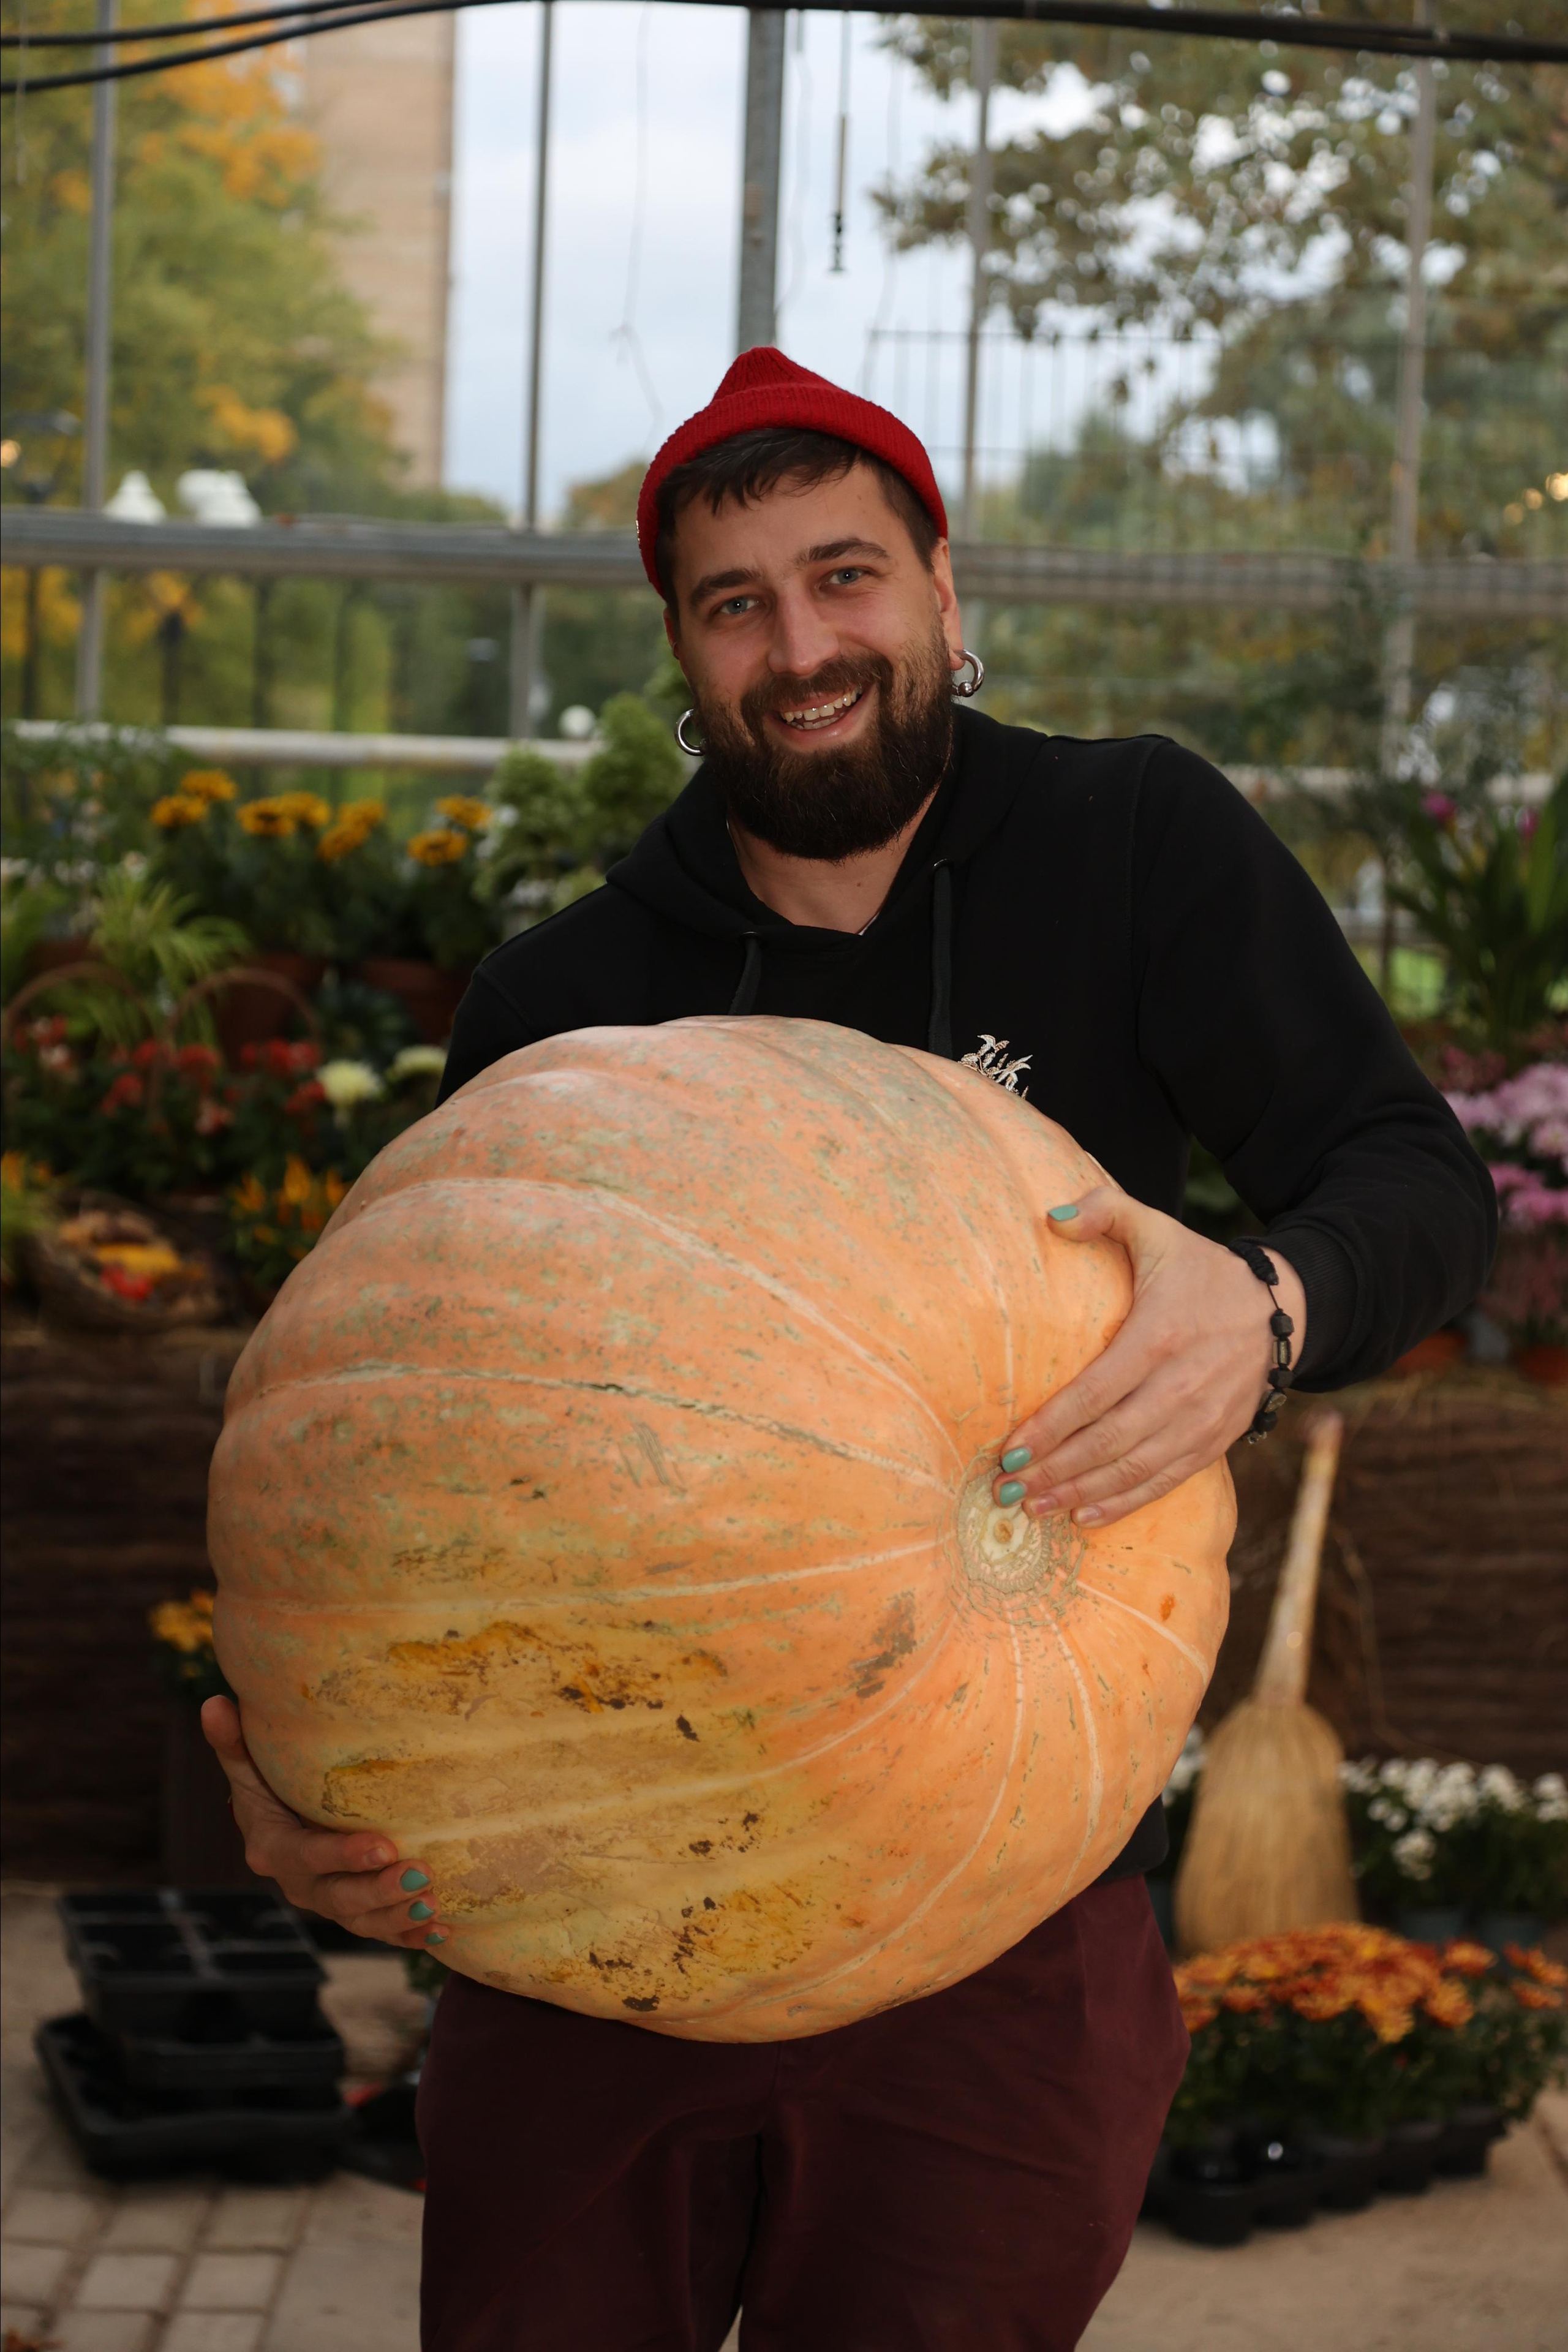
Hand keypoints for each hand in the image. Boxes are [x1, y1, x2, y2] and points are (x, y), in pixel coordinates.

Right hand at [201, 1695, 446, 1951]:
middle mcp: (300, 1884)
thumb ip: (235, 1745)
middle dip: (380, 1891)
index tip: (384, 1846)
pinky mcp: (352, 1914)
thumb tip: (212, 1703)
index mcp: (274, 1849)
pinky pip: (379, 1931)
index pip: (309, 1856)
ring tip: (434, 1907)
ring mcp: (326, 1903)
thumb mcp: (250, 1769)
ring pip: (361, 1921)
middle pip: (339, 1898)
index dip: (344, 1856)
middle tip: (421, 1875)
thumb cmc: (268, 1787)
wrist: (277, 1826)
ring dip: (398, 1917)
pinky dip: (406, 1936)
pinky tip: (439, 1934)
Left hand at [991, 1186, 1305, 1530]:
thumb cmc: (1202, 1271)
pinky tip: (1084, 1516)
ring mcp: (1203, 1419)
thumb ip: (1104, 1210)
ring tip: (1034, 1508)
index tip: (1009, 1450)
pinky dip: (1124, 1503)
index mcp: (1161, 1335)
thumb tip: (1051, 1217)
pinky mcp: (1216, 1441)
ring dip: (1081, 1493)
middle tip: (1008, 1489)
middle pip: (1110, 1440)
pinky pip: (1166, 1481)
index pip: (1096, 1392)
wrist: (1284, 1309)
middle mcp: (1183, 1385)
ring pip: (1135, 1469)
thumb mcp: (1157, 1228)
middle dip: (1055, 1470)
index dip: (1050, 1427)